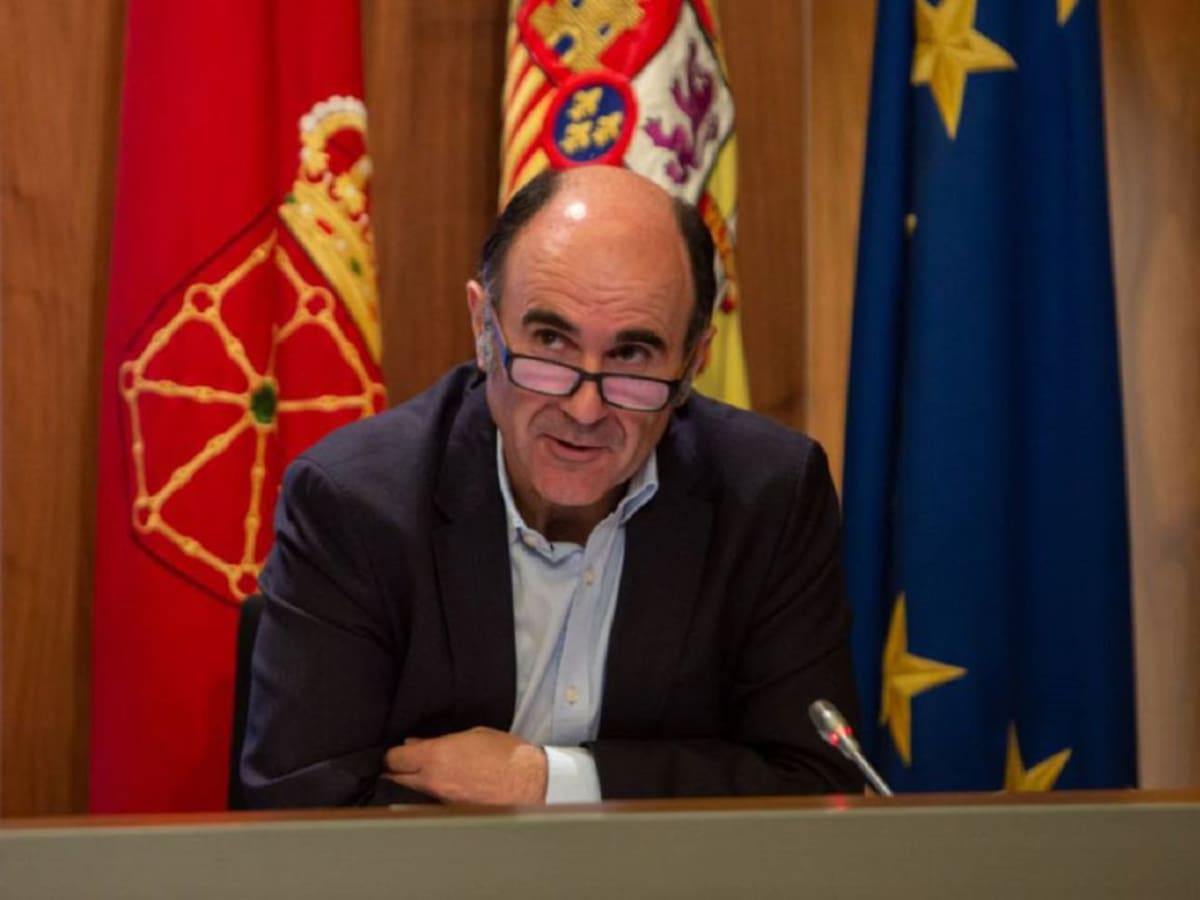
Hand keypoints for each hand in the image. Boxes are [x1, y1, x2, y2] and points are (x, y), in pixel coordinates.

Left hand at [384, 727, 547, 804]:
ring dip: (411, 784)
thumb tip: (417, 744)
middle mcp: (434, 781)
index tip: (396, 752)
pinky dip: (428, 796)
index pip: (394, 759)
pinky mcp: (451, 813)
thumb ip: (441, 740)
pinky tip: (439, 787)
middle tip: (399, 764)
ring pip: (412, 793)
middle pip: (395, 779)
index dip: (391, 754)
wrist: (530, 784)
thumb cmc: (507, 755)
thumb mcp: (473, 735)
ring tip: (419, 774)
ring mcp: (441, 801)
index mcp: (437, 756)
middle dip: (394, 771)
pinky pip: (430, 803)